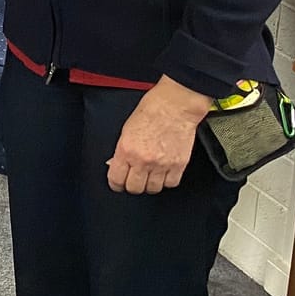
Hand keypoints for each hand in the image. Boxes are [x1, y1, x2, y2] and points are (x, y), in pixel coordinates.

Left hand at [106, 77, 211, 193]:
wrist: (174, 106)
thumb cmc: (151, 111)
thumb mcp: (126, 130)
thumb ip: (121, 151)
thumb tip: (116, 165)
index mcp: (126, 150)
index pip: (116, 179)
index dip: (116, 184)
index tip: (118, 184)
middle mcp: (143, 160)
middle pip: (135, 188)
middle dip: (132, 185)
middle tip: (134, 179)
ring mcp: (162, 164)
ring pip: (153, 189)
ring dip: (150, 184)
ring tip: (150, 175)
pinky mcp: (178, 165)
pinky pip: (171, 184)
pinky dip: (167, 181)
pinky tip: (164, 173)